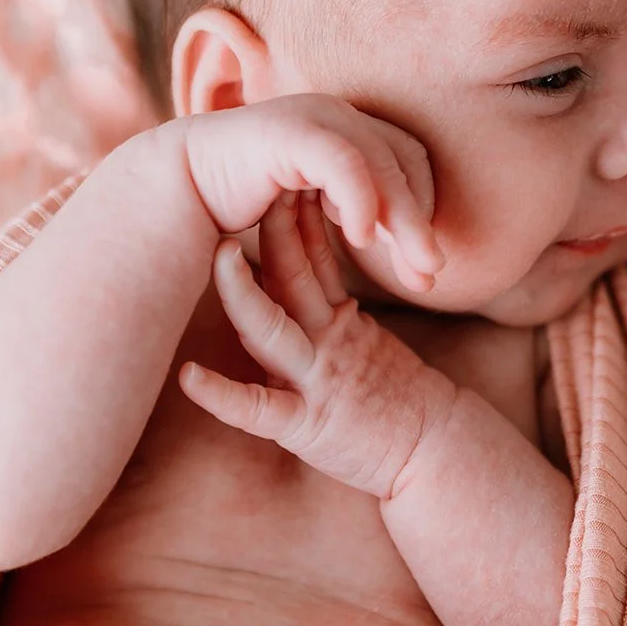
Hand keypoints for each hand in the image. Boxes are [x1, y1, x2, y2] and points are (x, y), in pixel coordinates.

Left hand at [180, 191, 457, 498]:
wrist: (437, 452)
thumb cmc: (400, 400)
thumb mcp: (367, 340)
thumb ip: (335, 303)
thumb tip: (303, 256)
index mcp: (339, 321)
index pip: (313, 257)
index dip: (292, 215)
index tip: (277, 172)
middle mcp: (325, 343)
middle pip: (294, 277)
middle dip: (271, 230)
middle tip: (253, 184)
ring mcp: (316, 382)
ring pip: (273, 329)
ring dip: (243, 292)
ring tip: (219, 255)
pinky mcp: (307, 426)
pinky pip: (258, 410)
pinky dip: (222, 395)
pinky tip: (189, 376)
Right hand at [181, 94, 442, 290]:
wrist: (177, 185)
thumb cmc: (243, 201)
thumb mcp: (310, 207)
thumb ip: (351, 210)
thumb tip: (408, 242)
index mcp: (346, 127)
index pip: (407, 162)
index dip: (423, 207)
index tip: (427, 259)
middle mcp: (336, 115)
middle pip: (401, 163)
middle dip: (419, 222)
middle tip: (433, 271)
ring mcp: (314, 116)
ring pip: (379, 165)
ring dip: (402, 221)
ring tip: (419, 268)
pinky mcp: (289, 132)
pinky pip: (341, 163)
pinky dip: (360, 199)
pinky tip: (364, 239)